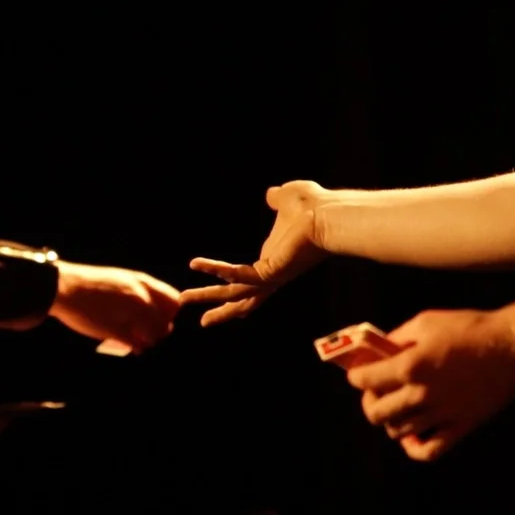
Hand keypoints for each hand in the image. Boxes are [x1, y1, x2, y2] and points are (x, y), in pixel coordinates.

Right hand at [49, 261, 180, 351]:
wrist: (66, 287)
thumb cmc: (91, 284)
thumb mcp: (120, 279)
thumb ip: (138, 291)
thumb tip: (151, 305)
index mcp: (142, 282)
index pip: (174, 301)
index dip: (170, 313)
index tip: (163, 318)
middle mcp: (141, 298)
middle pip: (168, 321)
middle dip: (162, 330)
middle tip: (153, 333)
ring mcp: (130, 314)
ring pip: (156, 335)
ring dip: (151, 341)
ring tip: (142, 341)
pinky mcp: (117, 330)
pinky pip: (138, 344)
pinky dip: (138, 348)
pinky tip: (133, 348)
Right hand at [180, 181, 331, 325]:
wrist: (331, 214)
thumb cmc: (317, 207)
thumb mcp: (289, 199)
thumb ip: (277, 200)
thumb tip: (272, 194)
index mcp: (275, 261)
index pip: (252, 281)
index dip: (237, 288)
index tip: (227, 302)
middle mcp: (272, 274)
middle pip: (242, 298)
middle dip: (219, 308)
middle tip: (200, 320)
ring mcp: (271, 276)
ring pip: (234, 294)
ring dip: (207, 296)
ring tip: (184, 299)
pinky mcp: (270, 272)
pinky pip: (238, 275)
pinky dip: (216, 269)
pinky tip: (197, 263)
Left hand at [345, 309, 514, 461]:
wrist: (514, 347)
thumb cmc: (471, 328)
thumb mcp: (426, 322)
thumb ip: (397, 338)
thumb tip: (379, 351)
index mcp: (410, 366)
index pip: (365, 380)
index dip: (356, 376)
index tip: (359, 373)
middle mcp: (421, 394)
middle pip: (376, 413)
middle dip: (369, 401)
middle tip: (376, 392)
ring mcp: (441, 414)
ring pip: (398, 432)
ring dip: (391, 420)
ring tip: (397, 407)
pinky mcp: (461, 427)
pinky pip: (429, 451)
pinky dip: (414, 448)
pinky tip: (413, 435)